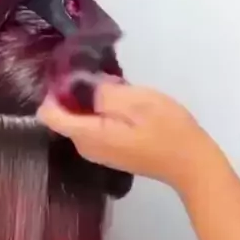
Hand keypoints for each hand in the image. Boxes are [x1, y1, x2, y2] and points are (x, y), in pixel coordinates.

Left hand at [37, 82, 211, 191]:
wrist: (191, 164)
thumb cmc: (168, 130)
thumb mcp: (137, 101)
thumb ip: (103, 92)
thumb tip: (81, 85)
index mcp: (87, 135)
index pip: (48, 114)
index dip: (56, 90)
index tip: (75, 75)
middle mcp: (85, 148)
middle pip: (64, 115)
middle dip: (77, 94)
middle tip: (107, 80)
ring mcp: (98, 154)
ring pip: (81, 120)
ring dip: (93, 103)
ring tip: (121, 90)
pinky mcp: (111, 153)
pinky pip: (95, 128)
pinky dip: (104, 114)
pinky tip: (127, 107)